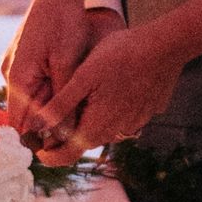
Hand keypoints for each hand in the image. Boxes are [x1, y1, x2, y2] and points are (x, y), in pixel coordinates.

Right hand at [7, 0, 119, 149]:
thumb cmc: (65, 23)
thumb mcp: (68, 64)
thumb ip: (62, 100)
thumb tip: (63, 132)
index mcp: (17, 77)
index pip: (20, 123)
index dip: (38, 138)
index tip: (61, 145)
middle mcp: (11, 72)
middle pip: (26, 111)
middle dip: (48, 121)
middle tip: (76, 126)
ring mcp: (16, 63)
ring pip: (32, 97)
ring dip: (51, 105)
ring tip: (77, 107)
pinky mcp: (25, 56)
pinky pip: (35, 82)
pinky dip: (50, 89)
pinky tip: (70, 88)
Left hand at [45, 17, 187, 150]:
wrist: (165, 46)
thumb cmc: (122, 55)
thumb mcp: (83, 76)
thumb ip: (60, 104)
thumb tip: (37, 127)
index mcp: (97, 126)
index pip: (67, 155)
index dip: (48, 155)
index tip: (36, 146)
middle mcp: (116, 131)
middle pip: (83, 141)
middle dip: (65, 134)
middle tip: (50, 115)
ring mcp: (133, 124)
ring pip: (102, 129)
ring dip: (88, 121)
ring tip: (78, 96)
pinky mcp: (144, 113)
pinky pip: (120, 119)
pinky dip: (107, 111)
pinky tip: (106, 88)